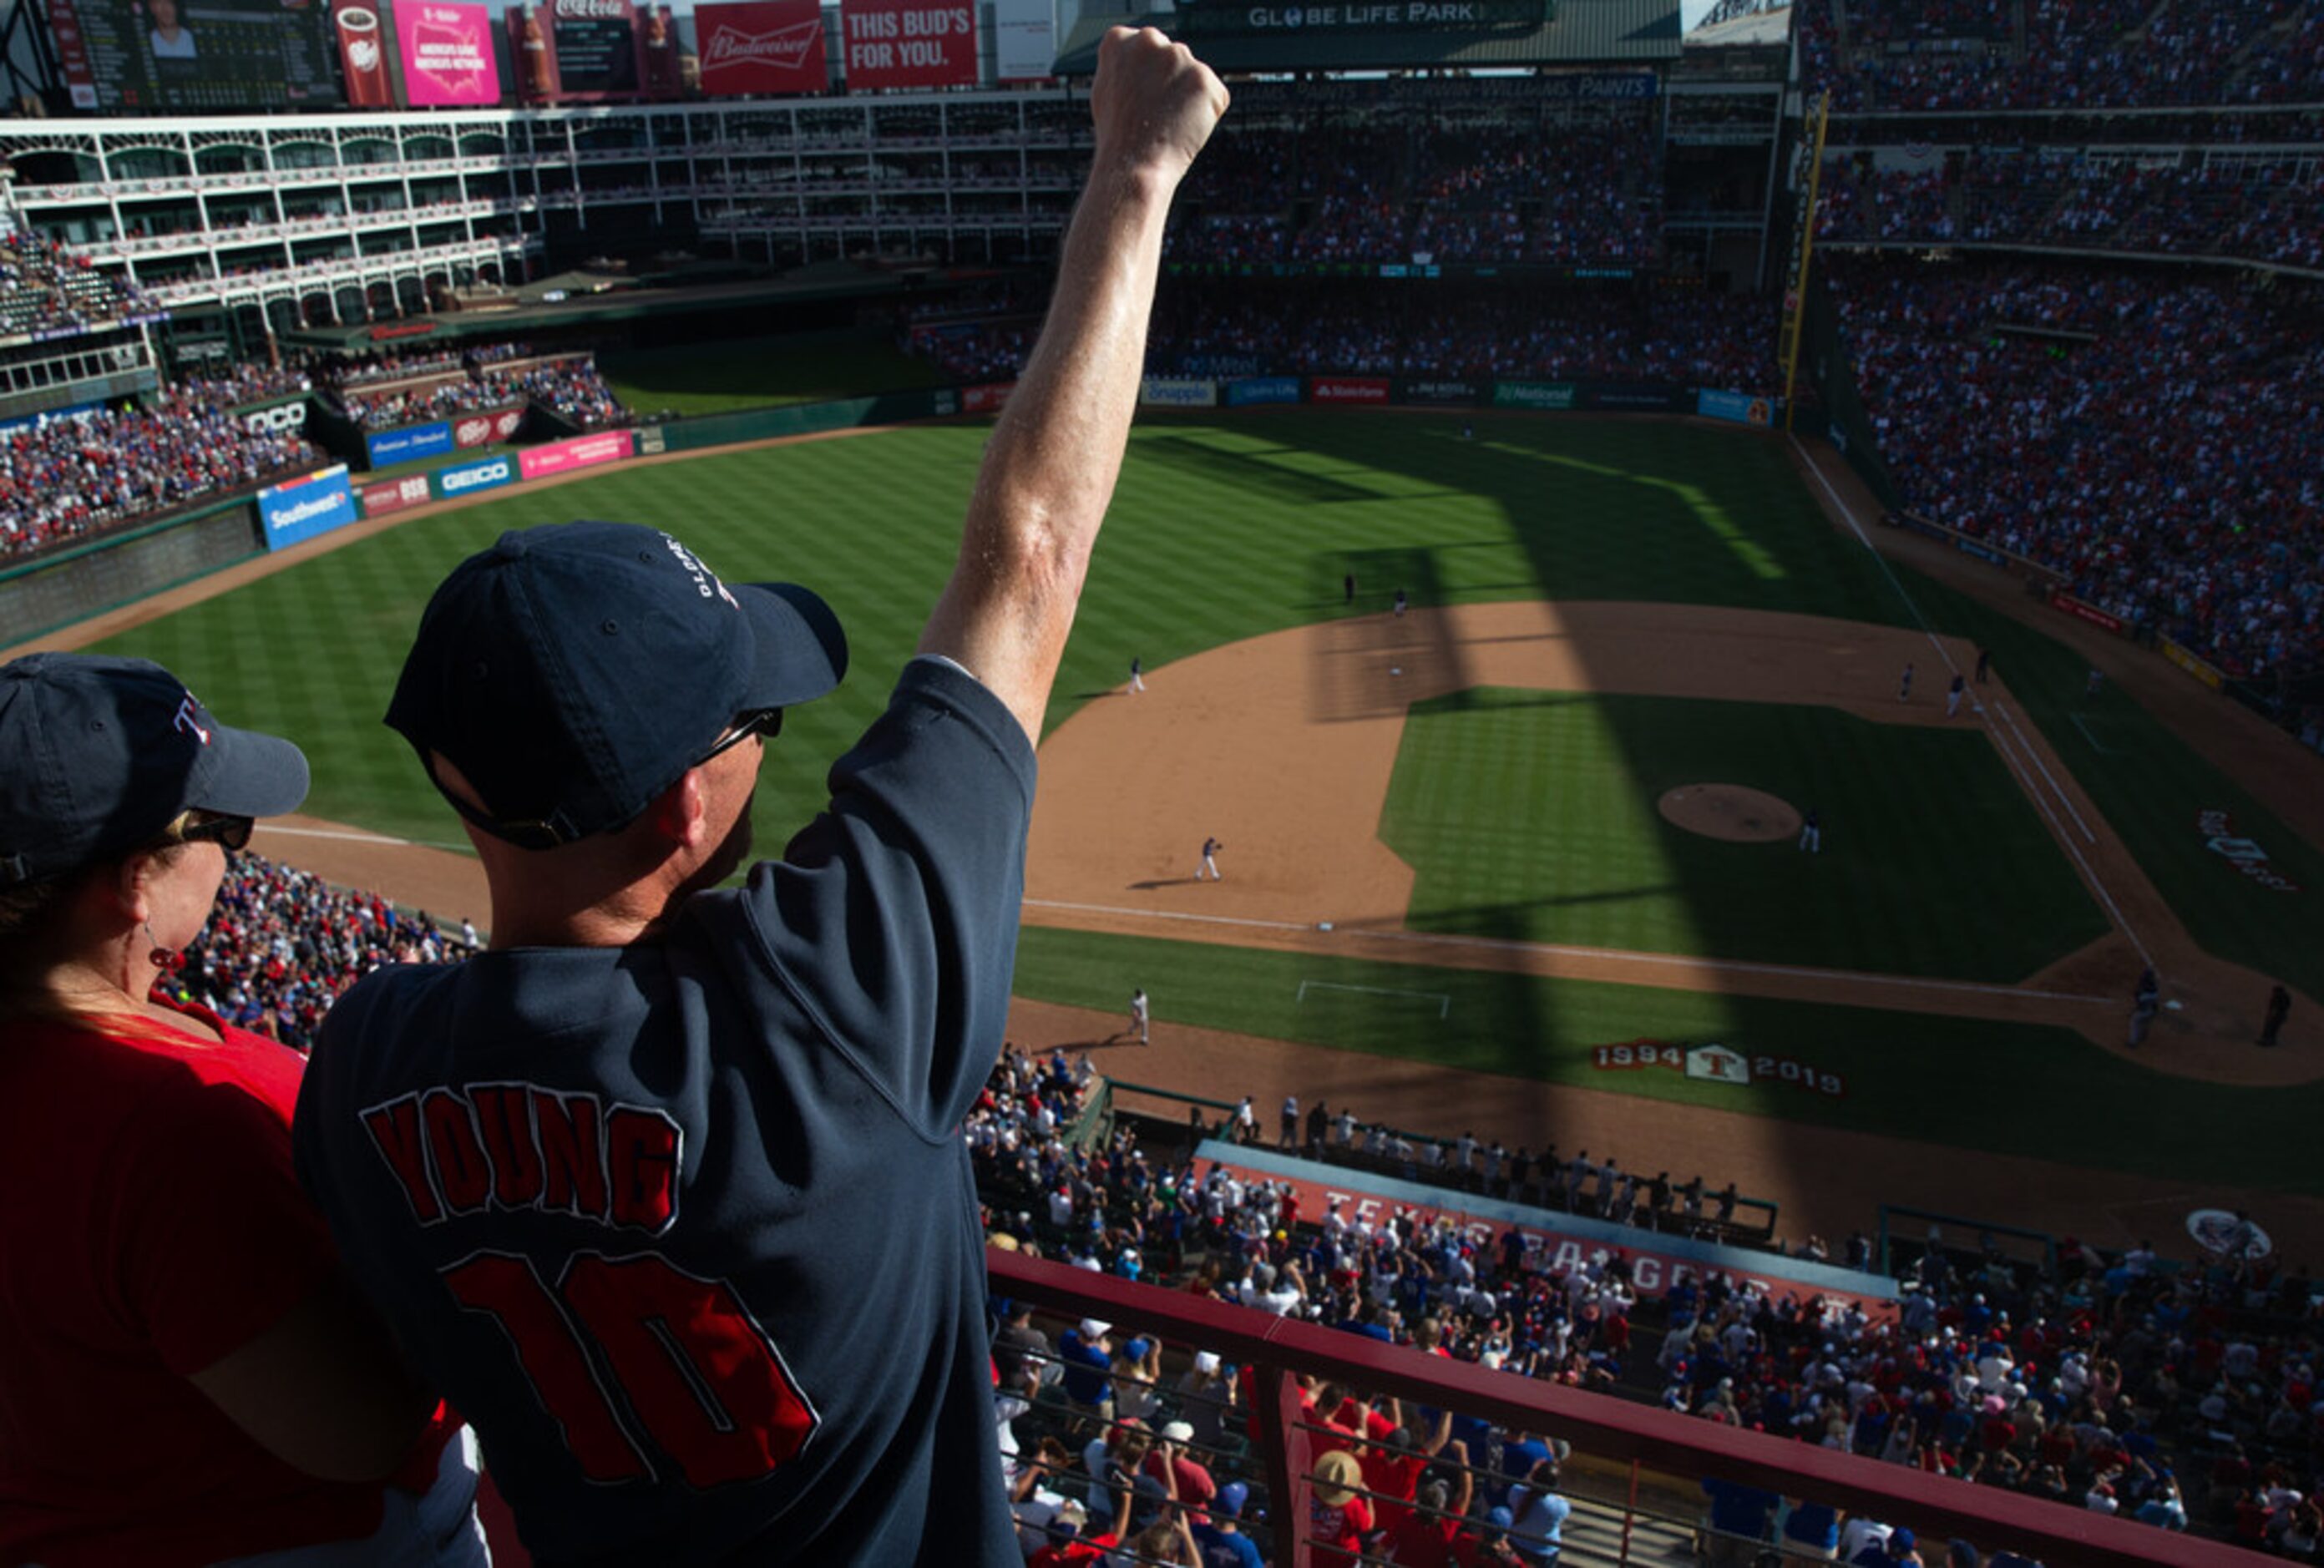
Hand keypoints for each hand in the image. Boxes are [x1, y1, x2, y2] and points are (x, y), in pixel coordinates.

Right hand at [1089, 26, 1227, 187]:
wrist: (1132, 167)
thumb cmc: (1118, 136)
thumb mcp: (1106, 89)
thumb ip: (1125, 65)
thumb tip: (1142, 61)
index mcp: (1119, 39)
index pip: (1147, 49)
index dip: (1146, 79)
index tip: (1138, 100)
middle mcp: (1148, 40)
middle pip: (1174, 59)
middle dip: (1170, 84)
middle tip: (1154, 115)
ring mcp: (1177, 58)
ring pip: (1195, 77)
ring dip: (1188, 99)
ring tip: (1167, 122)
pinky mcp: (1203, 78)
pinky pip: (1216, 96)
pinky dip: (1208, 114)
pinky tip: (1184, 127)